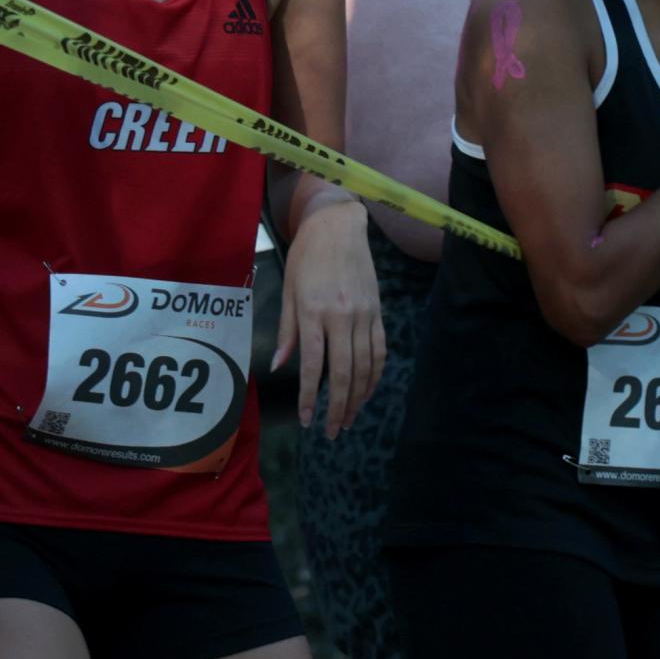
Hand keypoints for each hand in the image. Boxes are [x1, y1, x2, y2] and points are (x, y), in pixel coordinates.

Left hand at [275, 194, 385, 437]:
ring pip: (365, 367)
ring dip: (358, 398)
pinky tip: (367, 391)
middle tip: (332, 432)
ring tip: (349, 419)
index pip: (313, 365)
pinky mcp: (378, 312)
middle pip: (344, 373)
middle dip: (338, 408)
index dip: (310, 397)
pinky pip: (380, 351)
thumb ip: (287, 332)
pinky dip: (375, 375)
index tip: (307, 421)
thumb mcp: (289, 291)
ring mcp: (364, 315)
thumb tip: (279, 367)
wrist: (339, 226)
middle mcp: (342, 317)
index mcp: (314, 312)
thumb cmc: (307, 257)